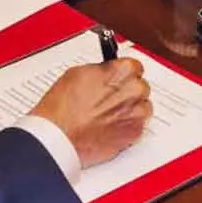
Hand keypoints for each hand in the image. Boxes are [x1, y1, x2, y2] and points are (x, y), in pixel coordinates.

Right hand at [29, 58, 151, 167]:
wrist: (60, 137)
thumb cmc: (63, 108)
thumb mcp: (77, 73)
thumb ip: (101, 71)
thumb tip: (106, 73)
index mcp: (123, 70)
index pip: (135, 66)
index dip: (122, 75)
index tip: (117, 80)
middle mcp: (135, 90)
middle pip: (140, 87)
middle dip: (127, 92)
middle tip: (108, 99)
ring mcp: (137, 113)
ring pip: (141, 107)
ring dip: (129, 109)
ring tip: (108, 114)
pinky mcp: (135, 133)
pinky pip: (138, 125)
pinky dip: (126, 125)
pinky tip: (109, 125)